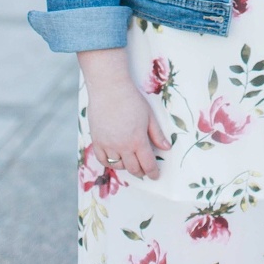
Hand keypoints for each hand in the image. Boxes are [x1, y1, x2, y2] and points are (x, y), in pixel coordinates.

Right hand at [78, 49, 171, 179]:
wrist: (109, 89)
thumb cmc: (132, 99)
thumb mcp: (149, 115)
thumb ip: (157, 134)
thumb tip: (166, 148)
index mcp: (138, 140)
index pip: (147, 164)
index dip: (153, 172)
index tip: (155, 175)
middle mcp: (123, 146)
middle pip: (133, 168)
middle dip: (141, 171)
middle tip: (144, 169)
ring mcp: (108, 145)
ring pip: (118, 166)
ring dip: (126, 166)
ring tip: (131, 161)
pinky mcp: (97, 141)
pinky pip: (102, 160)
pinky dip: (109, 163)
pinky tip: (115, 159)